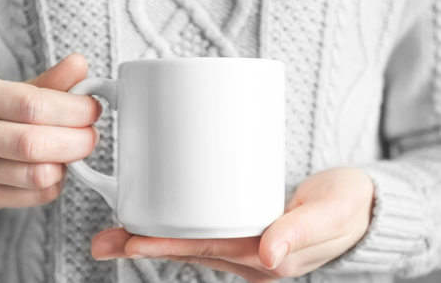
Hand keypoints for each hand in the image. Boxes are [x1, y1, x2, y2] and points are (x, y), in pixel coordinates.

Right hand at [0, 54, 101, 208]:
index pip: (34, 105)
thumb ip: (49, 82)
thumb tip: (81, 63)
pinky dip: (58, 182)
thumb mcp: (5, 89)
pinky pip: (39, 196)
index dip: (75, 109)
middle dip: (79, 140)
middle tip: (91, 134)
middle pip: (36, 144)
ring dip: (69, 164)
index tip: (93, 109)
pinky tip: (54, 168)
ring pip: (39, 175)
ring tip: (71, 151)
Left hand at [91, 167, 373, 282]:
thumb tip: (268, 252)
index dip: (167, 245)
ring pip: (192, 242)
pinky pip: (206, 231)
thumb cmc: (348, 207)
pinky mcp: (246, 230)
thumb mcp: (331, 214)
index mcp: (269, 260)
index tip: (131, 238)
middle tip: (103, 240)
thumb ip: (302, 230)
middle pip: (190, 249)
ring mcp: (247, 247)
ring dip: (155, 236)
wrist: (360, 204)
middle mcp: (251, 258)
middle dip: (146, 244)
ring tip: (115, 232)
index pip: (208, 251)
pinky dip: (178, 226)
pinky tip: (158, 216)